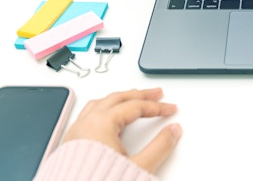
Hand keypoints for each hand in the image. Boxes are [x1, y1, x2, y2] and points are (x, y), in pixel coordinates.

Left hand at [63, 88, 181, 174]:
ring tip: (132, 98)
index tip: (169, 109)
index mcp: (102, 123)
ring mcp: (76, 132)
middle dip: (140, 95)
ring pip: (101, 103)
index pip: (136, 107)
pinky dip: (105, 108)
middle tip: (156, 94)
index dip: (157, 107)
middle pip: (118, 98)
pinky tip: (108, 115)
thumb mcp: (139, 166)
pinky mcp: (70, 143)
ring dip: (121, 98)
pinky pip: (88, 113)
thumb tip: (173, 132)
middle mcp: (86, 123)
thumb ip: (160, 146)